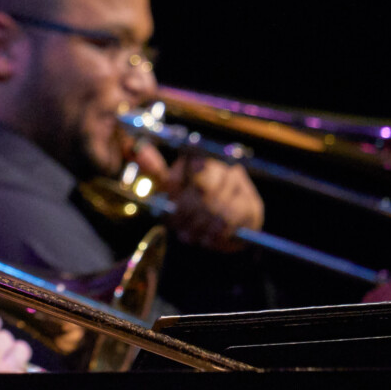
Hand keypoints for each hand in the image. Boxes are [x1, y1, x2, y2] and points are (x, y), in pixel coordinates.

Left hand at [135, 142, 263, 251]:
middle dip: (190, 214)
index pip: (198, 165)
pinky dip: (219, 235)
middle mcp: (226, 168)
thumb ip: (154, 171)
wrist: (208, 225)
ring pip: (223, 208)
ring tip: (190, 236)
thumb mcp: (166, 188)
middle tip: (180, 228)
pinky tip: (208, 239)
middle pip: (208, 191)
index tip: (176, 207)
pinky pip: (238, 222)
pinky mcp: (253, 206)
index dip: (187, 189)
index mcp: (203, 158)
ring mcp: (243, 186)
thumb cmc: (183, 202)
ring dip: (203, 227)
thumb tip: (136, 149)